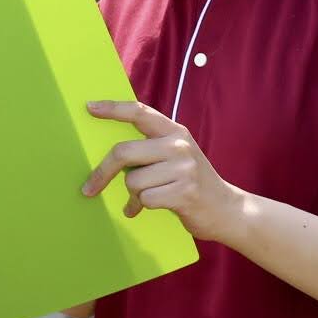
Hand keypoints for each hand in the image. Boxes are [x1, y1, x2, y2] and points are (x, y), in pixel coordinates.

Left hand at [81, 101, 243, 242]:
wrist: (228, 209)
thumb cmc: (193, 183)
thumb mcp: (177, 156)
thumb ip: (150, 150)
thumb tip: (111, 156)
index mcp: (175, 132)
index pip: (139, 112)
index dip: (113, 108)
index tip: (89, 107)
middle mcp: (179, 145)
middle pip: (124, 152)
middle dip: (103, 172)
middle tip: (90, 187)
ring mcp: (184, 168)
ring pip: (133, 181)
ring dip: (133, 195)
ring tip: (144, 200)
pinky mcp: (184, 192)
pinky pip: (145, 199)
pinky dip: (142, 207)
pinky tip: (151, 208)